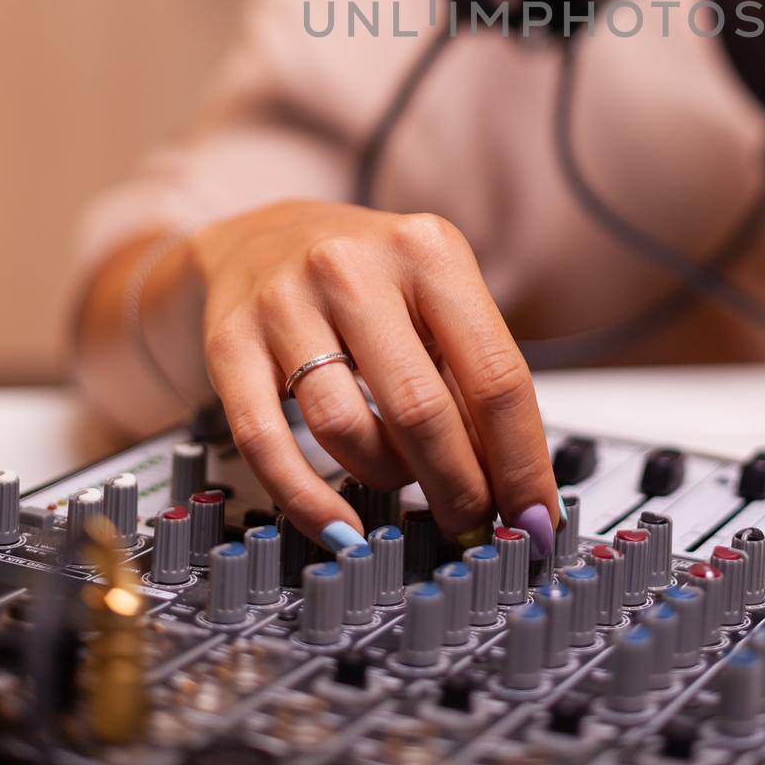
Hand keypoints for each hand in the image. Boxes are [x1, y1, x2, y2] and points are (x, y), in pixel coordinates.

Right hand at [188, 200, 557, 553]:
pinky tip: (341, 526)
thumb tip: (512, 479)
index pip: (495, 373)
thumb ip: (471, 372)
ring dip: (387, 480)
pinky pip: (268, 445)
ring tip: (402, 479)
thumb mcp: (433, 293)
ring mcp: (285, 303)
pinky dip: (310, 502)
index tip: (534, 516)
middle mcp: (353, 267)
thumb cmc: (365, 277)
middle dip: (459, 487)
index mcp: (427, 250)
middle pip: (422, 410)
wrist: (255, 238)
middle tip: (473, 522)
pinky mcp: (230, 343)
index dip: (521, 459)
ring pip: (346, 430)